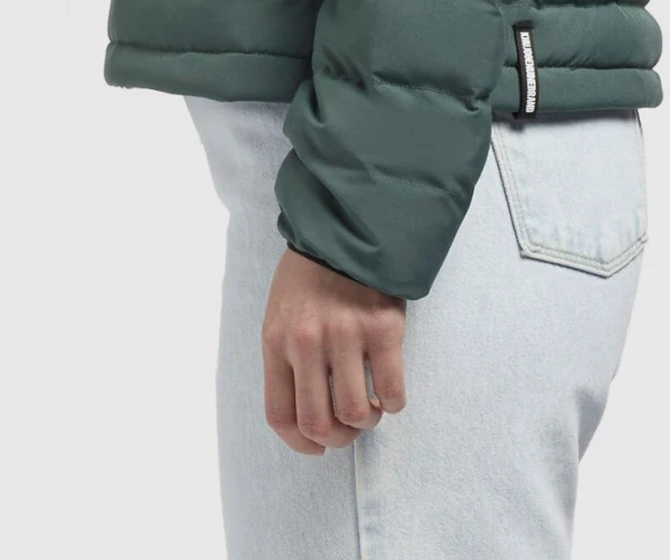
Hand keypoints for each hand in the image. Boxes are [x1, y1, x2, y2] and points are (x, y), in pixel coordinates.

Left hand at [261, 246, 407, 452]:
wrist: (349, 223)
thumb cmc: (312, 270)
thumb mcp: (282, 310)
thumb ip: (288, 355)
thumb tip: (307, 410)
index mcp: (277, 340)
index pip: (281, 416)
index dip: (301, 444)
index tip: (318, 445)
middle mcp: (307, 342)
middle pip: (318, 424)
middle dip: (338, 438)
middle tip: (350, 427)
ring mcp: (345, 334)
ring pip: (355, 414)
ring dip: (367, 421)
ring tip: (371, 407)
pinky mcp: (383, 327)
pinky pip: (391, 391)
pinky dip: (393, 403)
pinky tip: (390, 392)